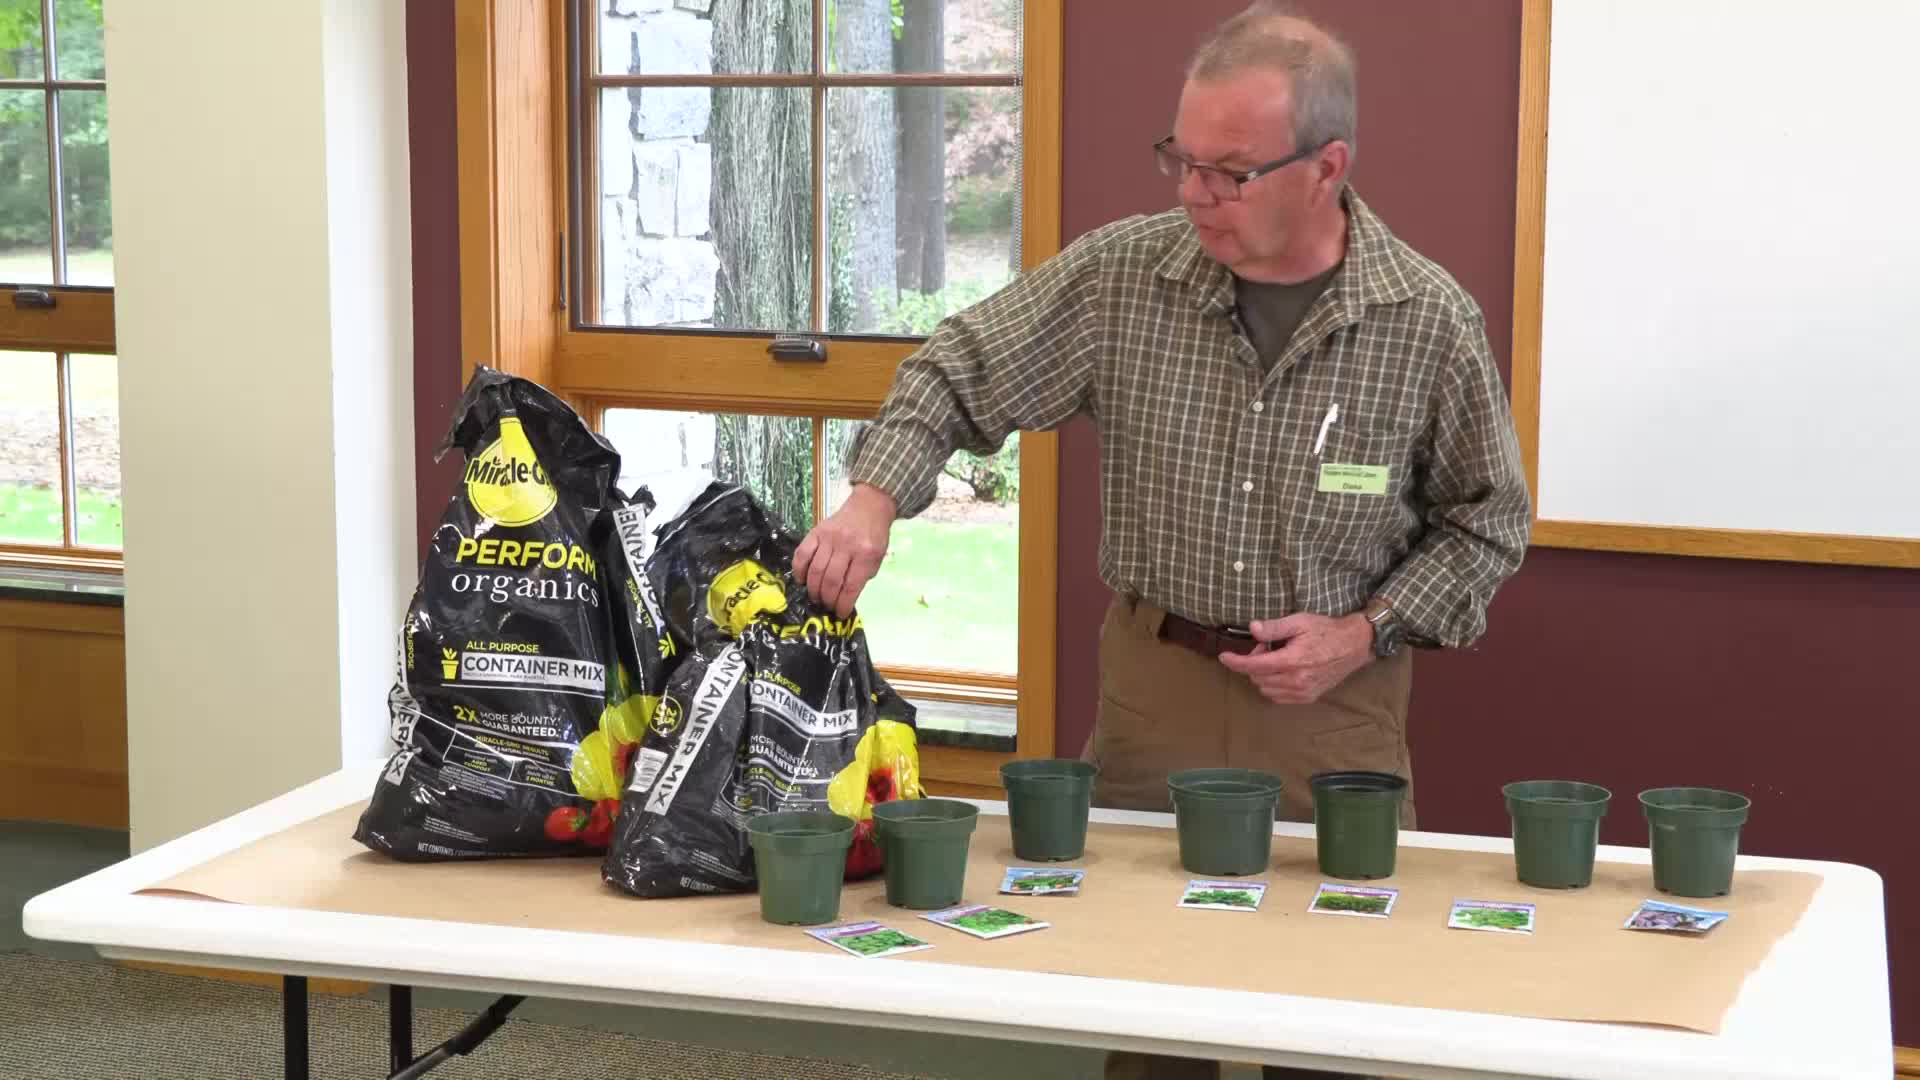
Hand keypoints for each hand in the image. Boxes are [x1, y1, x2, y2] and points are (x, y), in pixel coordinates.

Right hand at [793, 483, 895, 618]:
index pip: (851, 586)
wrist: (869, 505)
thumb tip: (844, 599)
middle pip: (831, 580)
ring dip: (814, 590)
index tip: (840, 614)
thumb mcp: (877, 558)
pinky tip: (802, 580)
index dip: (843, 605)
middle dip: (827, 599)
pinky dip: (799, 570)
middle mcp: (846, 545)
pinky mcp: (815, 532)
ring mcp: (829, 538)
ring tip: (816, 597)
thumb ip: (862, 577)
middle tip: (826, 606)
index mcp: (866, 554)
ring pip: (815, 570)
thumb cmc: (875, 535)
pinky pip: (802, 554)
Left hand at [1217, 612, 1373, 704]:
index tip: (1224, 656)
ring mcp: (1302, 692)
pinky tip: (1282, 671)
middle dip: (1254, 662)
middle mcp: (1296, 681)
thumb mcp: (1299, 622)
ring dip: (1263, 675)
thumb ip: (1274, 628)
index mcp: (1291, 661)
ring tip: (1277, 658)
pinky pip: (1278, 697)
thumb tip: (1252, 628)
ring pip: (1265, 689)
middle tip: (1266, 646)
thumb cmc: (1326, 630)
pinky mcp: (1308, 697)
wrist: (1353, 646)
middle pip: (1257, 678)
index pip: (1254, 666)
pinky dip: (1273, 685)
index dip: (1235, 662)